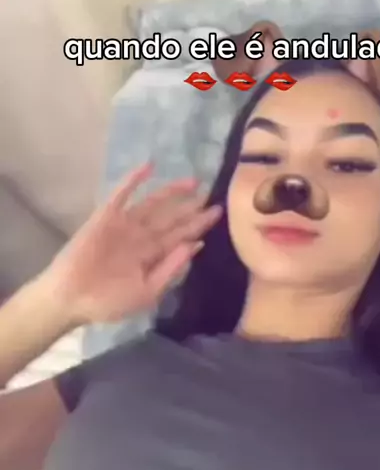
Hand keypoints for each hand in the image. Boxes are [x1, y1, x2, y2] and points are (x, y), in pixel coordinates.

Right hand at [41, 164, 221, 325]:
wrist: (72, 299)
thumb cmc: (110, 302)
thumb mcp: (148, 291)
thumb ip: (171, 268)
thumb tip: (196, 246)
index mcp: (153, 256)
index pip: (182, 236)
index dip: (199, 224)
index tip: (217, 212)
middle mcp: (143, 237)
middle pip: (172, 219)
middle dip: (191, 208)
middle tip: (212, 193)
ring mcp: (125, 225)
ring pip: (153, 203)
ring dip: (171, 192)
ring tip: (192, 181)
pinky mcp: (106, 217)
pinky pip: (122, 194)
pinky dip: (134, 180)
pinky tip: (149, 167)